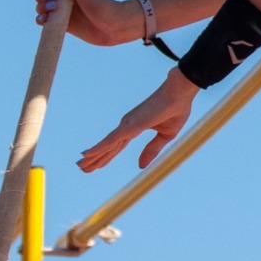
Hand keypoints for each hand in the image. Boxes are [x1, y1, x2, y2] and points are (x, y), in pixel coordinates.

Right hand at [36, 0, 141, 45]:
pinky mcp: (61, 23)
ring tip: (52, 9)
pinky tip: (43, 20)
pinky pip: (45, 20)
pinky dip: (41, 20)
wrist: (112, 26)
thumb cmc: (99, 3)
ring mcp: (61, 10)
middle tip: (53, 0)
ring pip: (41, 6)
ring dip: (41, 7)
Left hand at [76, 70, 198, 172]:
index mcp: (135, 128)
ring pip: (106, 145)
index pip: (117, 146)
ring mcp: (127, 125)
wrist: (179, 93)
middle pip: (108, 147)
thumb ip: (152, 150)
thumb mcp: (165, 136)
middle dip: (95, 158)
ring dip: (93, 156)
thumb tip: (140, 166)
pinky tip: (87, 154)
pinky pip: (111, 140)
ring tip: (80, 165)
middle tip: (82, 167)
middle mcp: (127, 126)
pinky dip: (98, 148)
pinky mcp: (129, 125)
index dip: (106, 156)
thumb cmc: (175, 110)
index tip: (96, 165)